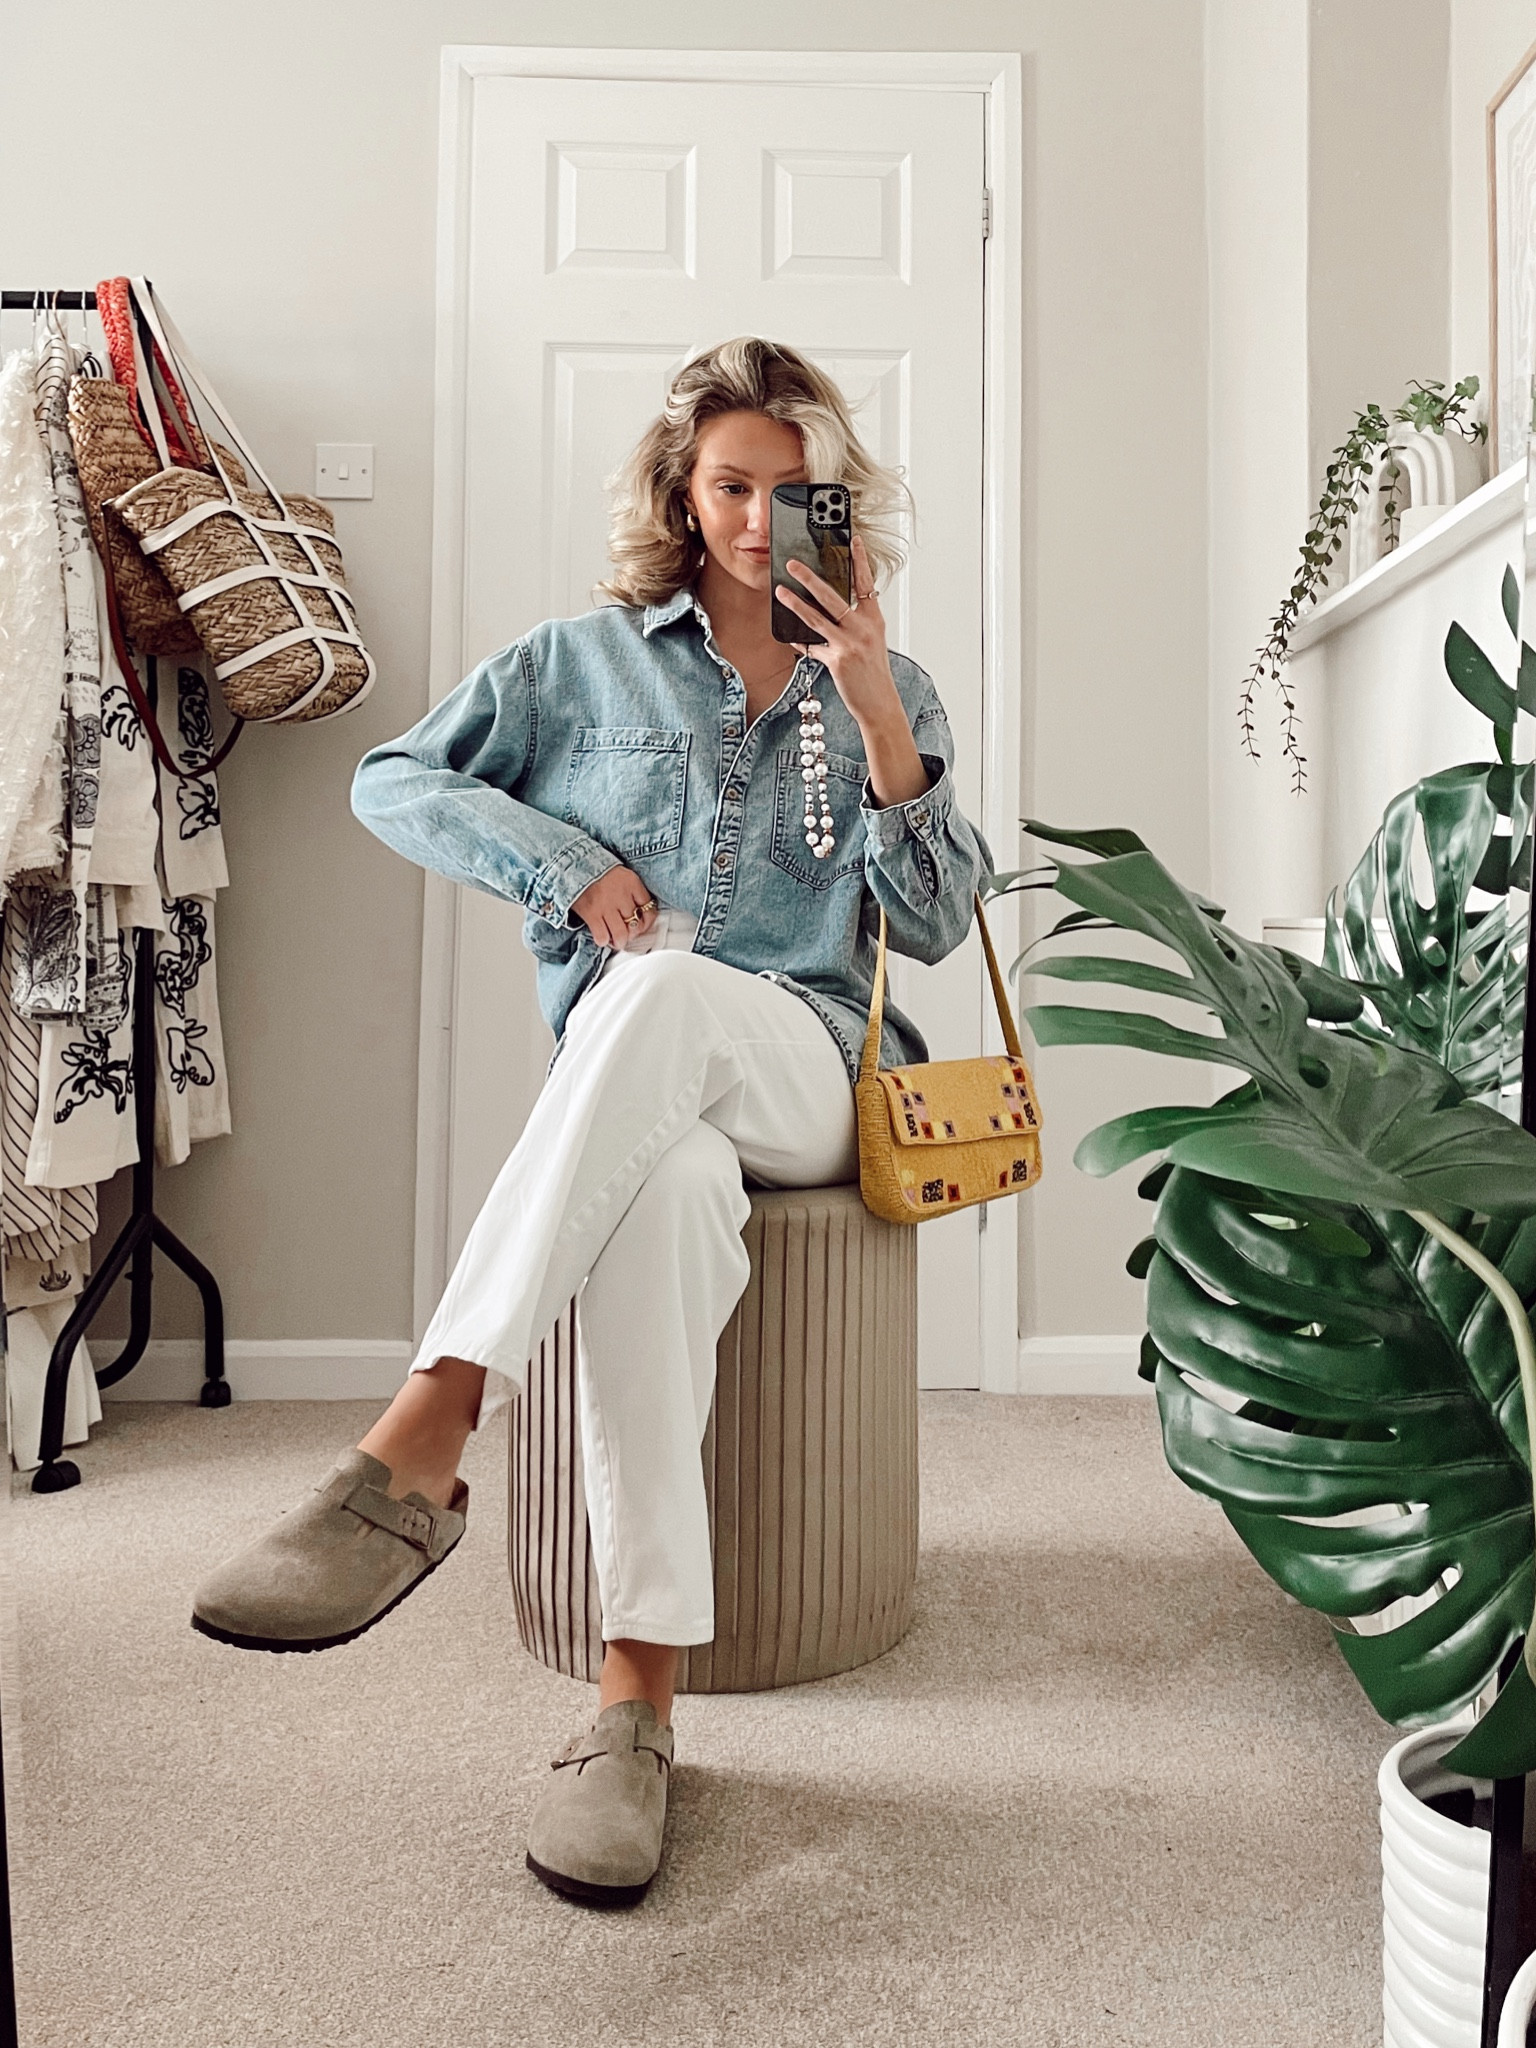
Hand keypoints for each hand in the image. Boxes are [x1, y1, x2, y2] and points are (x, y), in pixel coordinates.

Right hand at [571, 867, 658, 949]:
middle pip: (636, 925)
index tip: (642, 925)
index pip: (650, 909)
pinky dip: (603, 940)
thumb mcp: (623, 876)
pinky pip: (602, 936)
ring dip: (620, 941)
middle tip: (627, 934)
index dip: (648, 922)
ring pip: (621, 934)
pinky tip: (602, 936)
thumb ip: (634, 893)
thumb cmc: (600, 873)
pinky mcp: (591, 913)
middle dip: (633, 934)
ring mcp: (606, 905)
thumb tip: (642, 916)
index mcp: (632, 883)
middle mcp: (621, 895)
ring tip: (616, 940)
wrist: (575, 866)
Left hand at [775, 535, 895, 725]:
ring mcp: (849, 644)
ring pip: (816, 618)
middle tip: (794, 564)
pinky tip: (789, 636)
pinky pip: (811, 647)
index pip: (867, 583)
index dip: (860, 560)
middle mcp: (863, 628)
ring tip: (780, 591)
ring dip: (795, 603)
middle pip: (833, 596)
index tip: (853, 539)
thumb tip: (828, 609)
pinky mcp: (837, 660)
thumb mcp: (872, 642)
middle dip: (810, 578)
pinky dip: (799, 642)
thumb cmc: (873, 673)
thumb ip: (855, 623)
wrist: (879, 703)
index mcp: (874, 620)